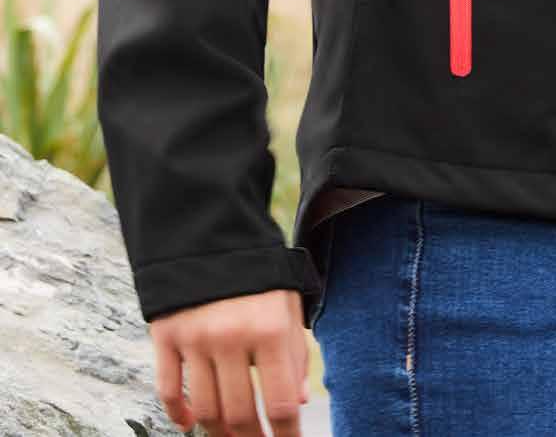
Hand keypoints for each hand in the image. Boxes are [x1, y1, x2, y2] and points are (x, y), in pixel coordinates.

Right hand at [149, 287, 309, 435]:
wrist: (209, 233)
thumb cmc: (258, 274)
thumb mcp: (286, 304)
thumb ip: (295, 354)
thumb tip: (297, 404)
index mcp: (268, 327)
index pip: (280, 402)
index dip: (286, 435)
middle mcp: (231, 336)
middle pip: (240, 414)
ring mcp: (195, 338)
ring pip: (205, 410)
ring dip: (218, 434)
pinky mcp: (165, 335)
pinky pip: (169, 389)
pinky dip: (177, 414)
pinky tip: (189, 423)